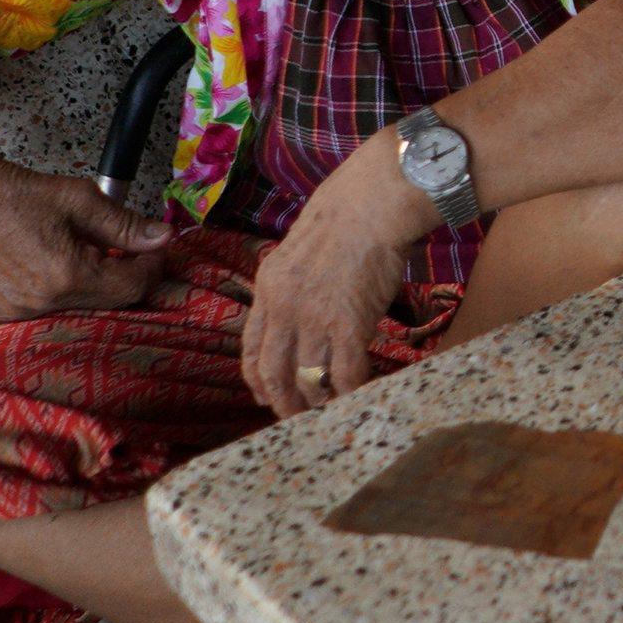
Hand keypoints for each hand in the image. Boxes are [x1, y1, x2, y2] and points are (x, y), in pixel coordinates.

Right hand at [0, 160, 175, 319]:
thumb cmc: (23, 194)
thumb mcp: (83, 200)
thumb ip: (126, 225)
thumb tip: (164, 238)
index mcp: (68, 276)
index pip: (132, 286)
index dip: (151, 266)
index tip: (155, 249)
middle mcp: (44, 303)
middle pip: (109, 301)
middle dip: (125, 275)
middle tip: (126, 250)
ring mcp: (21, 310)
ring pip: (82, 308)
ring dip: (96, 285)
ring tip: (89, 255)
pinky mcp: (4, 310)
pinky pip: (51, 309)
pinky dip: (65, 293)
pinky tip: (60, 267)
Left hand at [240, 131, 424, 415]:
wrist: (370, 205)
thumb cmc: (344, 219)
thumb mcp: (298, 252)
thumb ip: (292, 285)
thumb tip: (302, 311)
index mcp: (268, 290)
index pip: (251, 350)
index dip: (258, 380)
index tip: (267, 396)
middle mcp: (283, 308)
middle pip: (274, 373)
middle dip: (284, 402)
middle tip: (300, 417)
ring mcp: (314, 318)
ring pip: (308, 379)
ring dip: (319, 402)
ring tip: (333, 411)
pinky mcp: (348, 323)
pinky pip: (345, 373)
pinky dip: (351, 391)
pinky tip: (362, 394)